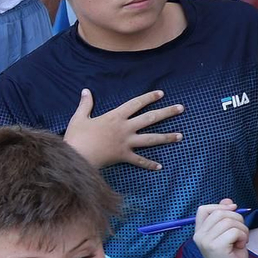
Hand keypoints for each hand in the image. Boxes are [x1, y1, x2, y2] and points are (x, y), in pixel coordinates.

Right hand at [63, 88, 183, 170]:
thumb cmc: (77, 136)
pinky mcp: (124, 156)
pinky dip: (149, 164)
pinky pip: (139, 160)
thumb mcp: (79, 117)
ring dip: (167, 137)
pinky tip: (159, 166)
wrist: (76, 155)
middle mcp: (125, 128)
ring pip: (151, 139)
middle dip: (167, 112)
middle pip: (150, 118)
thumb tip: (86, 91)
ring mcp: (126, 142)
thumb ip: (85, 104)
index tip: (161, 94)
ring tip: (181, 136)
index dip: (149, 97)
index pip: (136, 103)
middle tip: (181, 108)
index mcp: (115, 116)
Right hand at [191, 198, 251, 257]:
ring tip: (241, 241)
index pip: (204, 209)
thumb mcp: (229, 234)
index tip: (234, 211)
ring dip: (242, 230)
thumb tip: (228, 201)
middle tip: (240, 234)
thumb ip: (226, 218)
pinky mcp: (215, 247)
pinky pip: (234, 231)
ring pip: (229, 221)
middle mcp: (199, 236)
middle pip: (221, 213)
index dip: (220, 207)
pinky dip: (243, 237)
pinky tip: (241, 246)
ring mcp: (205, 241)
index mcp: (199, 232)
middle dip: (237, 220)